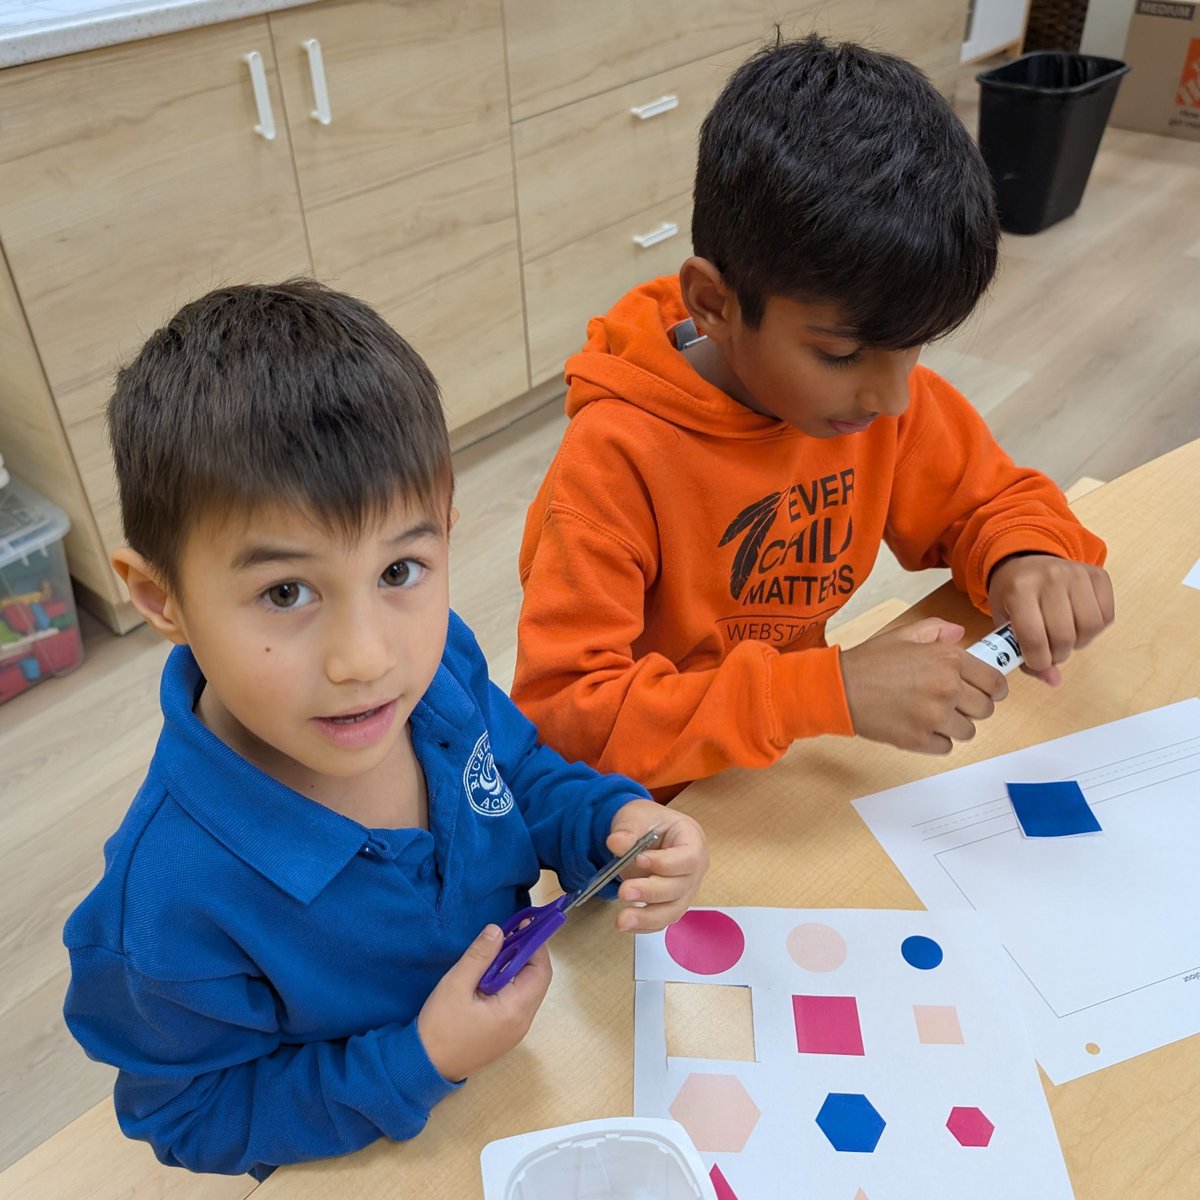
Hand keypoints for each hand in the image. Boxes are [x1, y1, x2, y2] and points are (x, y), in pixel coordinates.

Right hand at [417, 925, 551, 1082]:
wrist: (424, 1065)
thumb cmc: (440, 1026)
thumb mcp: (456, 984)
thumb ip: (479, 956)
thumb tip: (498, 930)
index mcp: (515, 1010)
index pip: (540, 971)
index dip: (535, 945)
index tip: (523, 924)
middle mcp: (522, 1022)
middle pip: (537, 980)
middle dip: (527, 953)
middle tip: (508, 933)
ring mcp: (514, 1030)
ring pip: (527, 990)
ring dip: (517, 967)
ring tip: (497, 949)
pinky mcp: (504, 1033)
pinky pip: (516, 1001)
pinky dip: (510, 982)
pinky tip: (491, 972)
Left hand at [606, 799, 707, 932]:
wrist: (644, 833)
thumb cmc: (647, 822)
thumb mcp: (636, 815)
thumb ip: (628, 829)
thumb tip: (616, 843)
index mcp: (693, 841)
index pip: (688, 858)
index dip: (665, 863)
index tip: (639, 859)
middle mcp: (695, 869)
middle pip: (679, 887)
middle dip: (651, 892)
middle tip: (624, 891)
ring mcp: (685, 890)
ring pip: (672, 910)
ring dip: (647, 917)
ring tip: (622, 920)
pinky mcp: (671, 904)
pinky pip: (662, 920)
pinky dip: (644, 925)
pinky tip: (626, 925)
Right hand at [840, 617, 1006, 753]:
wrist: (839, 689)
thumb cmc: (868, 662)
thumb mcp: (903, 635)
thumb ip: (936, 631)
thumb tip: (959, 634)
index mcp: (948, 660)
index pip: (995, 682)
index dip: (994, 688)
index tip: (989, 691)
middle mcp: (947, 688)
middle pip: (985, 709)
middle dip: (973, 706)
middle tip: (954, 702)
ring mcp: (935, 717)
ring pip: (968, 730)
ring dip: (955, 724)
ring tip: (932, 715)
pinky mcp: (920, 740)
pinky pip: (946, 746)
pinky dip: (936, 740)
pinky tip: (920, 726)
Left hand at [988, 554, 1113, 685]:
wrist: (1027, 559)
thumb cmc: (1013, 595)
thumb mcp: (1004, 621)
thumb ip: (1021, 653)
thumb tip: (1053, 681)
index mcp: (1019, 590)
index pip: (1034, 638)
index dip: (1037, 660)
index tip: (1036, 661)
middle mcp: (1050, 578)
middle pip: (1064, 636)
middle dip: (1057, 654)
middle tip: (1050, 650)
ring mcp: (1077, 574)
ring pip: (1090, 628)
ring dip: (1078, 643)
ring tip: (1064, 636)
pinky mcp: (1099, 575)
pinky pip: (1106, 617)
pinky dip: (1094, 630)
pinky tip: (1077, 622)